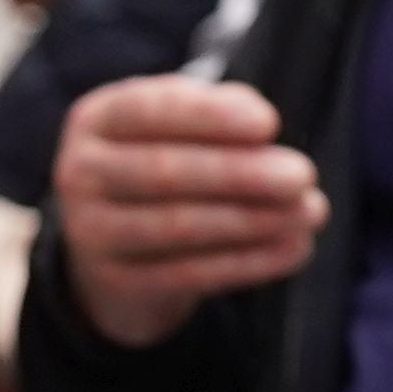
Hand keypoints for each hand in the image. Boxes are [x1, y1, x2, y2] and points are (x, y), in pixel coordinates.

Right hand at [52, 73, 327, 347]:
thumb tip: (260, 125)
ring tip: (312, 211)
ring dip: (254, 220)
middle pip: (163, 173)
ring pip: (178, 226)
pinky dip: (250, 261)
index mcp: (97, 119)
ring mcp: (91, 232)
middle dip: (240, 174)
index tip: (269, 124)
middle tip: (302, 175)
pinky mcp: (118, 281)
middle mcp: (80, 172)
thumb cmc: (166, 163)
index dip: (209, 116)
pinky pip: (190, 273)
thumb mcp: (180, 126)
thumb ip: (217, 111)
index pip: (148, 110)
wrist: (119, 247)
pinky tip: (295, 247)